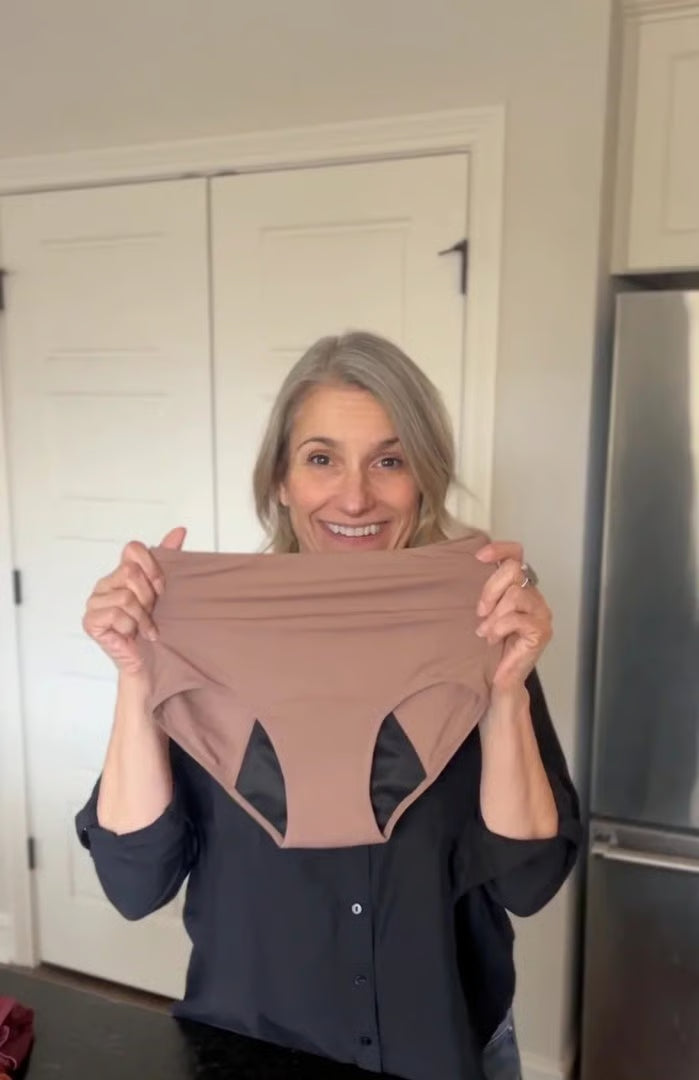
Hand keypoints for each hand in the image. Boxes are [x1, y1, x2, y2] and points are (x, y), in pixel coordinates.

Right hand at [82, 527, 185, 676]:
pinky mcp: (90, 621)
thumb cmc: (156, 626)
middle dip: (149, 596)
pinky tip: (131, 633)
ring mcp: (95, 602)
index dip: (152, 567)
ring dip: (141, 616)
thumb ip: (169, 557)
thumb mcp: (165, 588)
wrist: (152, 659)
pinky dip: (130, 626)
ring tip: (143, 626)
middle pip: (131, 572)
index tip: (161, 588)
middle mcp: (105, 584)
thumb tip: (179, 530)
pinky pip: (116, 614)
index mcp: (121, 572)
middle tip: (151, 612)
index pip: (133, 549)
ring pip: (126, 596)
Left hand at [474, 540, 551, 692]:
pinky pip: (515, 618)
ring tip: (486, 631)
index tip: (480, 557)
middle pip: (514, 570)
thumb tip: (474, 567)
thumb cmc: (493, 645)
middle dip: (491, 589)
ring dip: (494, 614)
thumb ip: (488, 591)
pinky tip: (492, 639)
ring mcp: (542, 613)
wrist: (501, 679)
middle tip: (481, 612)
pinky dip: (498, 628)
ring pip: (514, 594)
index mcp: (522, 588)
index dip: (500, 549)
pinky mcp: (541, 631)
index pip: (517, 555)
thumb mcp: (486, 611)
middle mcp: (535, 597)